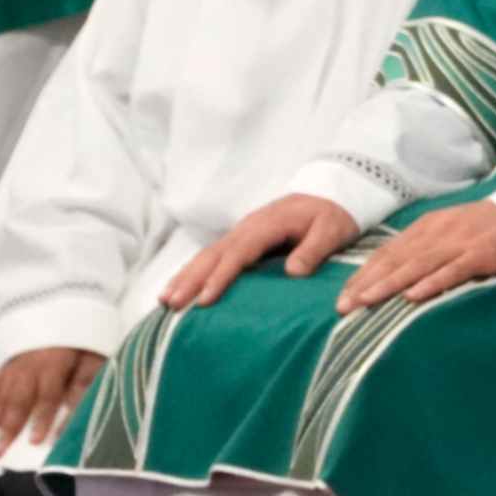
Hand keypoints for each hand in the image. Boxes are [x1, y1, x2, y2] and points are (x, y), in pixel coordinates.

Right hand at [0, 345, 108, 454]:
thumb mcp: (92, 358)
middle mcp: (30, 368)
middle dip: (7, 428)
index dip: (42, 419)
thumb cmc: (81, 340)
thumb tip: (77, 412)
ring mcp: (13, 367)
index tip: (34, 441)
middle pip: (17, 401)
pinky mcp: (4, 366)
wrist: (63, 310)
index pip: (48, 396)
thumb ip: (84, 385)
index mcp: (54, 365)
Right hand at [160, 194, 363, 309]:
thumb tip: (293, 271)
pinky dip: (194, 272)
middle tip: (170, 303)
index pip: (238, 254)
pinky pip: (214, 256)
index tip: (205, 300)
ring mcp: (242, 233)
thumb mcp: (331, 230)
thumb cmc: (331, 215)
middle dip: (189, 279)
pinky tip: (181, 288)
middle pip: (213, 254)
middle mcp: (247, 228)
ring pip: (207, 255)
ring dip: (185, 276)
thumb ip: (313, 250)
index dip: (220, 277)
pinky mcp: (242, 240)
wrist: (331, 193)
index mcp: (266, 225)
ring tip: (165, 300)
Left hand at [335, 199, 495, 314]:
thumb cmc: (490, 228)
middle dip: (366, 284)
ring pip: (417, 265)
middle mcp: (437, 233)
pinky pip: (454, 270)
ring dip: (389, 285)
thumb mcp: (451, 232)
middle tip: (342, 307)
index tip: (343, 296)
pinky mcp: (482, 254)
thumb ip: (426, 249)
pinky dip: (432, 283)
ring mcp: (459, 242)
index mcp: (427, 228)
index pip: (387, 254)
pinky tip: (414, 296)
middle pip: (395, 260)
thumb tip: (398, 276)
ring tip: (366, 302)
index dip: (363, 275)